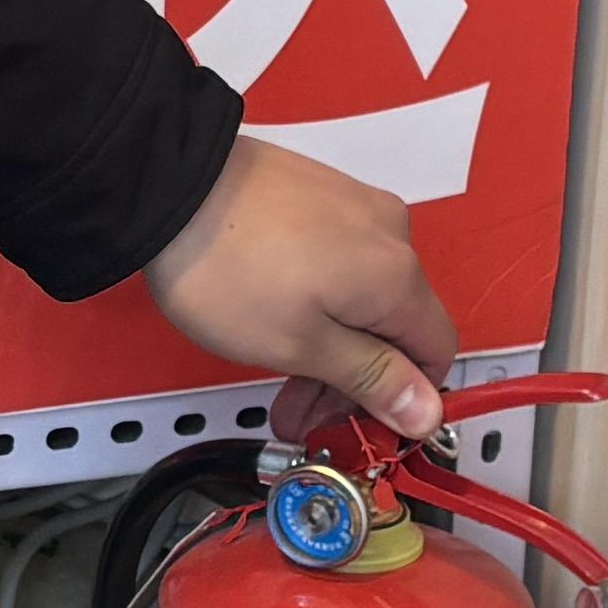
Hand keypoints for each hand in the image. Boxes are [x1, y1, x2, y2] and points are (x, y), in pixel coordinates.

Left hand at [144, 135, 454, 436]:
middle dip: (353, 383)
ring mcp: (357, 208)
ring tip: (278, 382)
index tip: (358, 426)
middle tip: (300, 417)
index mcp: (398, 277)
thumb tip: (429, 412)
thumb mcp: (301, 345)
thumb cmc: (229, 270)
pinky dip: (319, 302)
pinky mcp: (324, 195)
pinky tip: (276, 324)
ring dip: (332, 348)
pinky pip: (341, 261)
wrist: (169, 182)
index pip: (438, 353)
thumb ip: (371, 379)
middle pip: (397, 327)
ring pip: (365, 296)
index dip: (404, 399)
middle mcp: (392, 235)